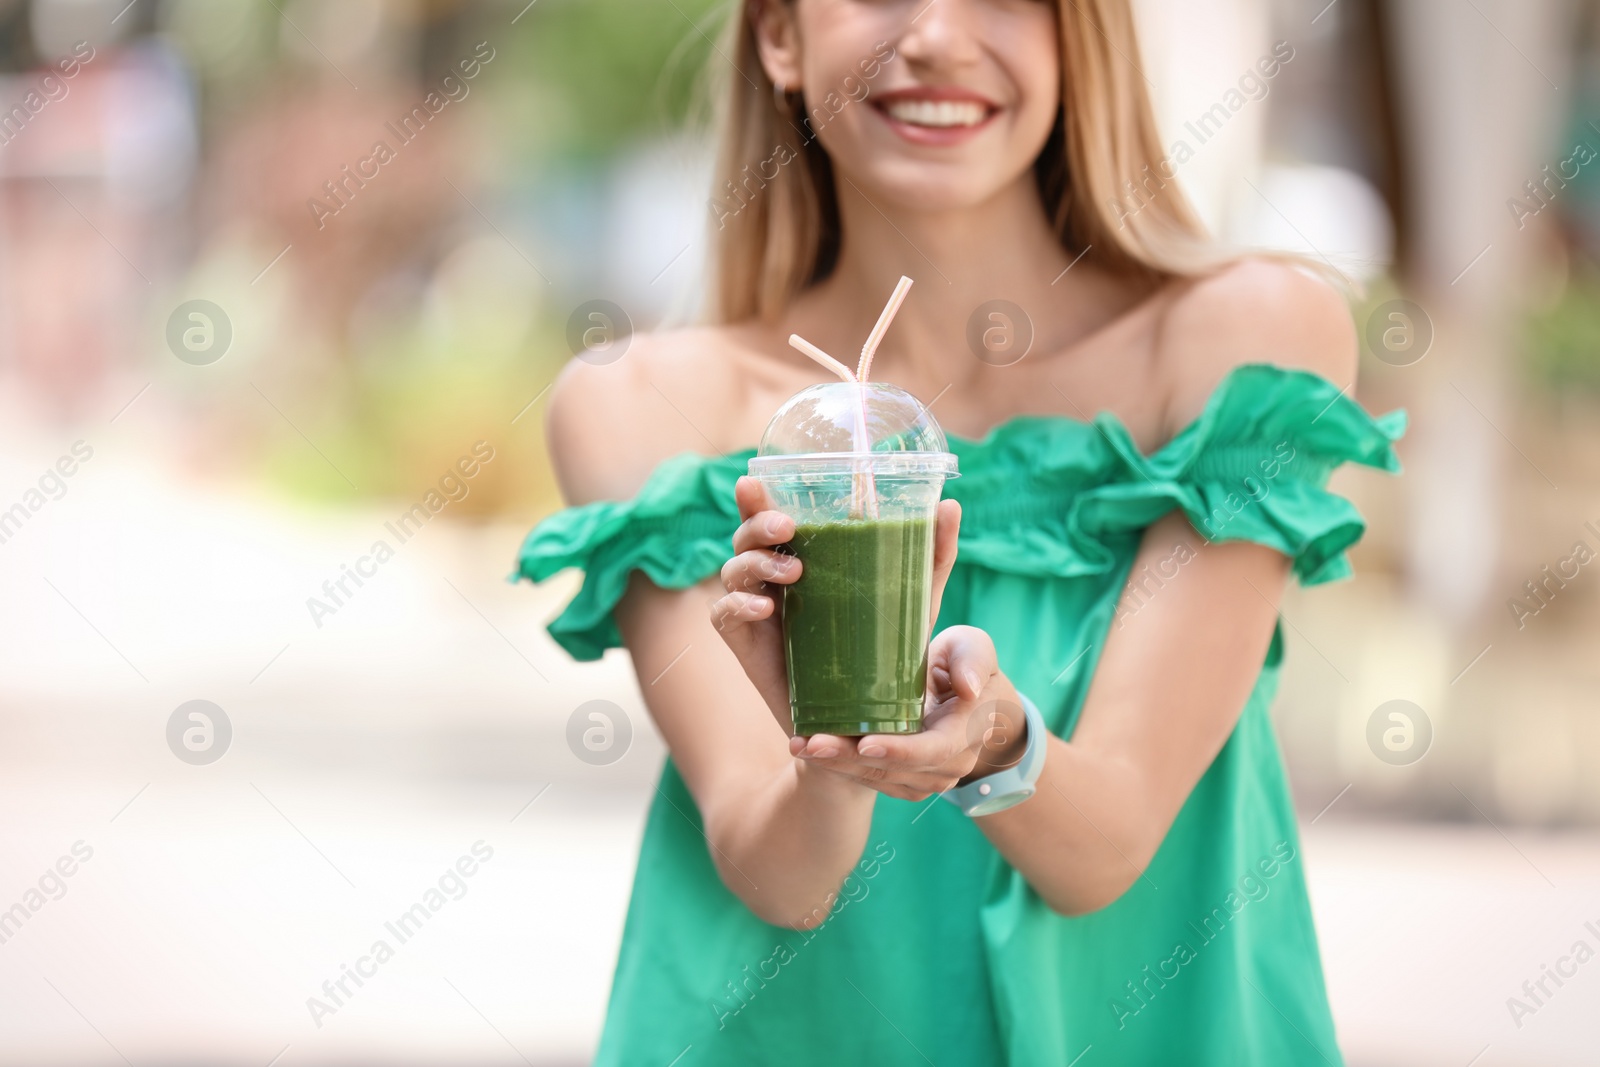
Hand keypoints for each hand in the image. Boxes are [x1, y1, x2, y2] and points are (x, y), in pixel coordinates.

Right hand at [709, 476, 962, 734]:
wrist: (865, 711)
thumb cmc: (884, 644)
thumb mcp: (914, 596)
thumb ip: (932, 552)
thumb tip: (951, 504)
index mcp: (801, 554)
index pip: (770, 516)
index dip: (755, 497)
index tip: (756, 481)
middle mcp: (771, 575)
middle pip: (745, 536)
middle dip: (758, 524)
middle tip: (789, 528)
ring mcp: (754, 607)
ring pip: (732, 569)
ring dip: (755, 562)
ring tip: (794, 573)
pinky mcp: (745, 642)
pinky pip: (724, 614)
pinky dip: (738, 604)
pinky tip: (763, 606)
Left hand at [791, 625, 1024, 801]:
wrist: (968, 698)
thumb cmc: (966, 663)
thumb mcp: (973, 649)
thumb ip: (973, 660)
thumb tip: (968, 688)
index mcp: (967, 731)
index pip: (934, 749)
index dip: (899, 750)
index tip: (865, 743)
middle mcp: (949, 764)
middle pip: (894, 769)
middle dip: (849, 759)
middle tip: (809, 743)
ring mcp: (927, 778)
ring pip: (876, 778)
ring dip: (836, 765)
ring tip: (799, 745)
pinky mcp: (906, 781)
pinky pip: (870, 779)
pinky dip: (839, 767)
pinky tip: (809, 750)